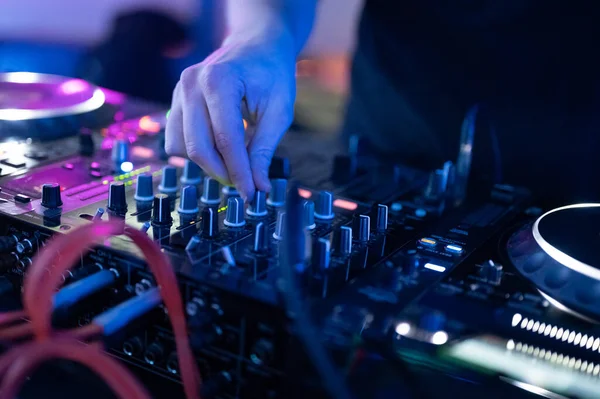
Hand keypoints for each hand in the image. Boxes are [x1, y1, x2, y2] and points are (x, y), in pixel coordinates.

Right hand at [165, 26, 296, 200]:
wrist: (257, 44)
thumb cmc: (272, 74)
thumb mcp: (279, 111)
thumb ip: (264, 149)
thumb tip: (257, 187)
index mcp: (219, 80)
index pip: (226, 139)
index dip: (238, 172)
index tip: (251, 195)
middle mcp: (191, 84)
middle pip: (198, 146)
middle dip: (222, 173)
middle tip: (246, 186)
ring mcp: (179, 91)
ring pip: (181, 146)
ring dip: (208, 164)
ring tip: (236, 164)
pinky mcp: (175, 100)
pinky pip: (176, 139)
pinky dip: (196, 152)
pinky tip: (220, 149)